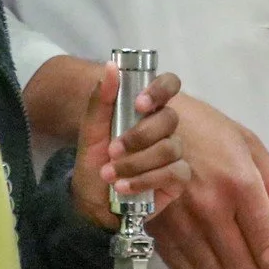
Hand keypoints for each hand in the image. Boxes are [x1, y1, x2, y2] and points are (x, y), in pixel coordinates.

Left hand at [72, 60, 190, 229]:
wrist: (92, 201)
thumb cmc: (94, 162)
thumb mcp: (90, 130)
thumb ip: (101, 99)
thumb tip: (111, 66)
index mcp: (146, 110)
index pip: (169, 85)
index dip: (161, 89)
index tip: (140, 104)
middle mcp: (163, 129)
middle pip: (169, 119)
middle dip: (139, 136)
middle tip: (113, 150)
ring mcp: (174, 153)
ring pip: (170, 148)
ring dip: (136, 162)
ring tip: (111, 174)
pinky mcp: (178, 179)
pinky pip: (174, 173)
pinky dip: (146, 180)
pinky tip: (125, 188)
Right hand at [146, 92, 268, 268]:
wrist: (141, 119)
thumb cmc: (200, 127)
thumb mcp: (245, 144)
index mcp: (240, 184)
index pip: (267, 245)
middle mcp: (212, 208)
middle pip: (241, 268)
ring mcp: (181, 219)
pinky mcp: (156, 225)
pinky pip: (182, 266)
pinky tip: (207, 266)